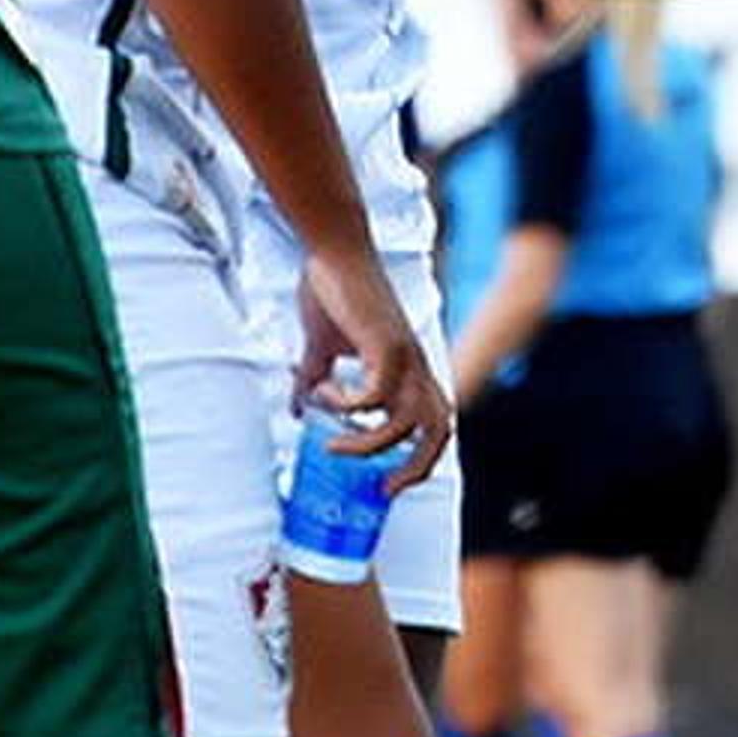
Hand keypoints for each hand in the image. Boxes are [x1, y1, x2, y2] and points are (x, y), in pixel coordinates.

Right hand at [296, 250, 452, 492]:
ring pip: (405, 421)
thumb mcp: (322, 346)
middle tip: (382, 488)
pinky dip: (348, 404)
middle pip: (440, 429)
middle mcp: (414, 365)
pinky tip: (322, 392)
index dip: (422, 456)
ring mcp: (403, 355)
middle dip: (416, 466)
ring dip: (366, 442)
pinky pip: (374, 394)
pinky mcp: (385, 344)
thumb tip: (297, 409)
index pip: (437, 421)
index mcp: (409, 368)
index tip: (388, 481)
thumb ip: (315, 378)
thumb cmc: (332, 291)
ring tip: (331, 440)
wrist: (334, 249)